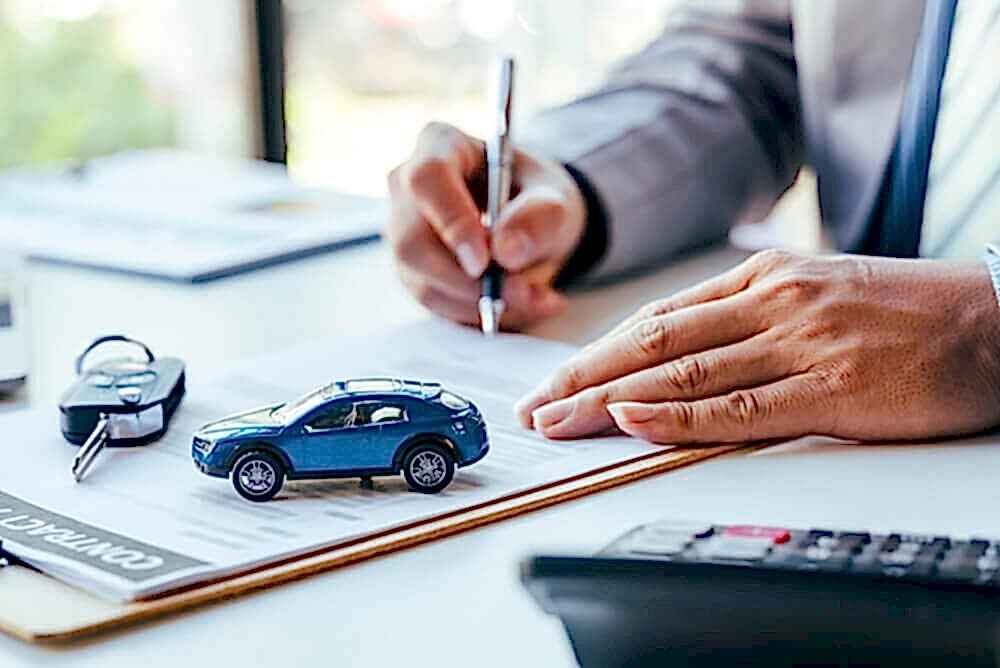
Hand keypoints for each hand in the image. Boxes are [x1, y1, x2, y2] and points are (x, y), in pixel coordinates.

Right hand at [386, 122, 586, 329]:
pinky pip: (435, 303)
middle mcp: (407, 187)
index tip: (485, 261)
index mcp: (440, 146)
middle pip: (412, 242)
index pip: (428, 180)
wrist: (531, 224)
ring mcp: (403, 231)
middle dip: (467, 280)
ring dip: (480, 302)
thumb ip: (539, 218)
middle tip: (521, 292)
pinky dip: (478, 313)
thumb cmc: (537, 198)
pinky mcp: (412, 270)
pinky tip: (517, 305)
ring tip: (535, 299)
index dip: (452, 223)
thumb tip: (504, 250)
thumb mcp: (556, 200)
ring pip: (422, 281)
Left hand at [515, 250, 999, 443]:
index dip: (597, 352)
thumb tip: (688, 353)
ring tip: (558, 421)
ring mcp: (798, 344)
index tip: (554, 380)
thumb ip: (753, 319)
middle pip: (652, 342)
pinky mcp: (831, 389)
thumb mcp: (819, 294)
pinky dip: (676, 415)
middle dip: (583, 377)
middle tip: (534, 408)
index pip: (657, 317)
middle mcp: (771, 304)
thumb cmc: (910, 312)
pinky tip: (629, 421)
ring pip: (681, 372)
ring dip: (609, 399)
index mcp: (764, 279)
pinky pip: (737, 407)